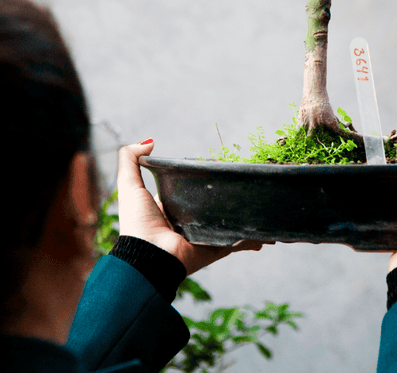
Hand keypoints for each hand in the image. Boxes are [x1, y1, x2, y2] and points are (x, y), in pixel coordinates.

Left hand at [117, 139, 266, 274]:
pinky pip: (238, 242)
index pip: (191, 189)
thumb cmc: (138, 221)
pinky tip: (268, 233)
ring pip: (230, 223)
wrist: (148, 256)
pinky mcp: (215, 248)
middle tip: (246, 182)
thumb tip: (150, 141)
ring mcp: (204, 236)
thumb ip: (131, 159)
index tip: (219, 167)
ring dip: (245, 217)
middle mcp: (189, 222)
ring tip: (262, 204)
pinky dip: (253, 239)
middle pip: (213, 205)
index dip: (204, 179)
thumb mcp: (128, 185)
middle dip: (229, 197)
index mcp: (171, 207)